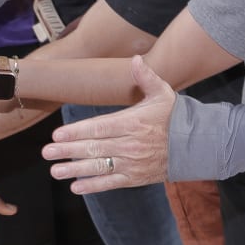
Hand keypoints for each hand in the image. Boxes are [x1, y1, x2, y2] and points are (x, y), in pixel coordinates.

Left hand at [45, 55, 175, 192]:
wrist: (198, 145)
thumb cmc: (175, 117)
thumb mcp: (163, 93)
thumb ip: (146, 77)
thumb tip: (136, 58)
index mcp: (132, 122)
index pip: (99, 128)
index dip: (76, 132)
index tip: (57, 135)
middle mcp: (130, 144)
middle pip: (94, 148)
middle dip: (68, 150)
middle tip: (46, 152)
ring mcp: (133, 162)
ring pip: (99, 167)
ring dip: (75, 169)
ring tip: (54, 170)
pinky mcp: (136, 177)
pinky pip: (112, 182)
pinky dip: (93, 186)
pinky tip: (76, 186)